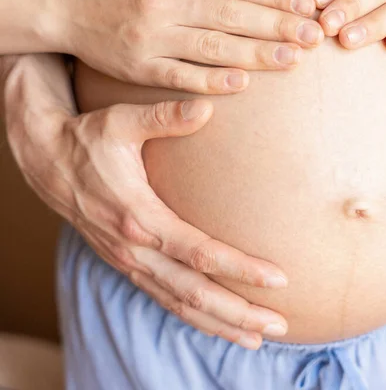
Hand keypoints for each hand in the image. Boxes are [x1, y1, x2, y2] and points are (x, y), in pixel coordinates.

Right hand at [3, 54, 288, 348]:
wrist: (47, 162)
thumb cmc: (88, 139)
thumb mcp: (121, 122)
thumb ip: (164, 116)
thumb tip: (206, 107)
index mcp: (139, 217)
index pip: (199, 252)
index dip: (240, 268)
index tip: (278, 278)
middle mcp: (135, 250)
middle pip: (195, 293)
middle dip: (239, 312)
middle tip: (279, 325)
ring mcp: (130, 262)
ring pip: (180, 305)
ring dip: (221, 324)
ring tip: (260, 337)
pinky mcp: (129, 265)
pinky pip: (166, 300)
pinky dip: (196, 318)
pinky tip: (223, 325)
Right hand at [59, 0, 322, 92]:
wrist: (66, 6)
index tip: (308, 3)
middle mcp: (167, 3)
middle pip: (231, 15)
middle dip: (277, 24)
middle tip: (314, 34)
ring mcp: (153, 38)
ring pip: (212, 46)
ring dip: (255, 53)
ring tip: (292, 60)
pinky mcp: (140, 68)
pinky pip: (180, 76)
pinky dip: (211, 80)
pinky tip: (242, 84)